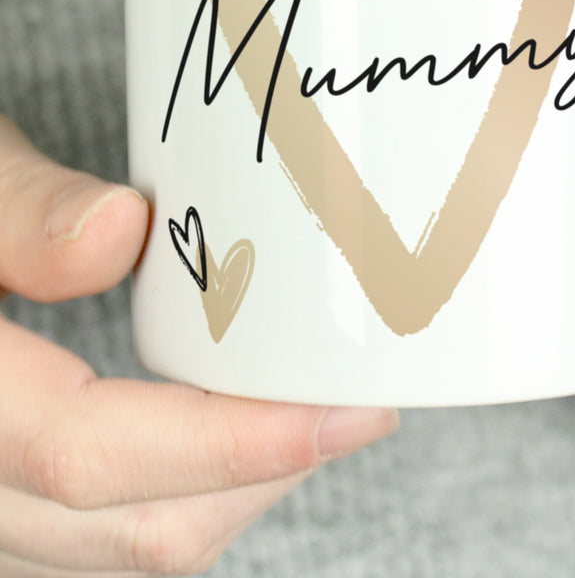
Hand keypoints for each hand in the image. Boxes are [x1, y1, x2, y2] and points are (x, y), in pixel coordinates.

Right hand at [0, 118, 397, 576]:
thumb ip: (22, 208)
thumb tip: (122, 229)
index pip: (85, 455)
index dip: (231, 446)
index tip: (349, 413)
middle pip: (130, 529)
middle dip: (266, 476)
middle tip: (361, 407)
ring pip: (121, 552)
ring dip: (234, 497)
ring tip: (311, 418)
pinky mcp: (8, 506)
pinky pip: (101, 543)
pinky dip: (185, 502)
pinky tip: (233, 440)